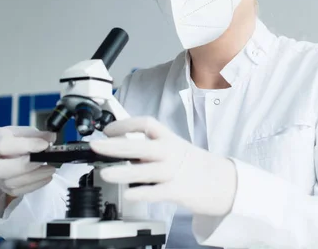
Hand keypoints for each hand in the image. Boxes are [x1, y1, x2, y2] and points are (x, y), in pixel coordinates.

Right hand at [0, 126, 56, 196]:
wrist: (6, 151)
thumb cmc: (14, 139)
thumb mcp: (25, 131)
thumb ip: (38, 134)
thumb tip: (51, 138)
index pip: (3, 145)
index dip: (25, 146)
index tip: (44, 145)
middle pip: (0, 169)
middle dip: (26, 165)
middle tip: (45, 159)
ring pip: (10, 183)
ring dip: (35, 177)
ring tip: (51, 169)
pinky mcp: (2, 188)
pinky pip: (17, 191)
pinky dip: (34, 185)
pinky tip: (46, 177)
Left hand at [89, 116, 237, 216]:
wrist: (221, 181)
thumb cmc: (194, 165)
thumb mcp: (174, 148)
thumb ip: (151, 148)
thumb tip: (123, 149)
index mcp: (169, 139)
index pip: (146, 124)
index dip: (125, 124)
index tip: (108, 129)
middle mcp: (171, 153)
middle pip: (141, 146)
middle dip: (116, 146)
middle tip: (96, 146)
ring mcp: (174, 172)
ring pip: (145, 171)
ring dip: (123, 172)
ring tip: (104, 173)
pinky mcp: (177, 191)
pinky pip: (156, 192)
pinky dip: (142, 193)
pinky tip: (129, 194)